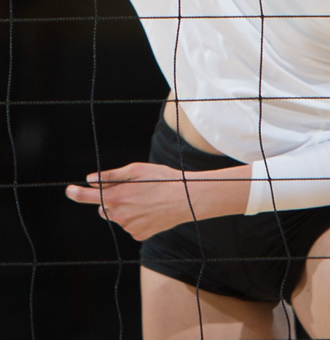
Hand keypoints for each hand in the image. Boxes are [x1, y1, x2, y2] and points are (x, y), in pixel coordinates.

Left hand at [65, 162, 200, 240]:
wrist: (186, 199)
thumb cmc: (162, 179)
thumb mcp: (136, 170)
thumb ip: (111, 176)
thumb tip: (90, 179)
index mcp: (116, 197)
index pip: (88, 197)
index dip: (76, 193)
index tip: (69, 190)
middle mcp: (119, 215)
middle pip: (104, 208)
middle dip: (110, 199)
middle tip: (129, 189)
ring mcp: (128, 227)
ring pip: (118, 217)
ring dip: (125, 208)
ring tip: (146, 198)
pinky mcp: (139, 235)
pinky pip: (131, 226)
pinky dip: (136, 218)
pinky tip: (151, 210)